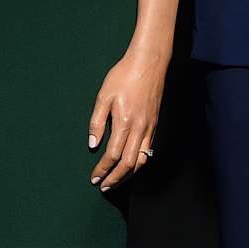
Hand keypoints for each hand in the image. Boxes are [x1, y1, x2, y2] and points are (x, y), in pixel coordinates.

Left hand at [88, 48, 166, 190]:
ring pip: (141, 160)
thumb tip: (93, 145)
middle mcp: (139, 129)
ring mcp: (149, 128)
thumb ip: (97, 121)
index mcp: (124, 122)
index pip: (113, 155)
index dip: (103, 169)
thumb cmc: (123, 76)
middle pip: (128, 164)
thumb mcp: (104, 95)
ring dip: (128, 175)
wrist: (148, 63)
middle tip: (104, 186)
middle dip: (115, 178)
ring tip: (117, 181)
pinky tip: (132, 165)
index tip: (94, 178)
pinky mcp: (155, 124)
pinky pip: (148, 151)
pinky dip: (139, 163)